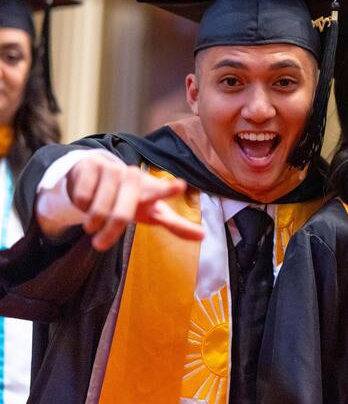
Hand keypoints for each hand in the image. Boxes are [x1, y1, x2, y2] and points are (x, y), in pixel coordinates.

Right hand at [64, 154, 203, 250]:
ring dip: (92, 222)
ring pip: (97, 209)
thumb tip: (204, 236)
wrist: (99, 176)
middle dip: (109, 233)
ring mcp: (111, 170)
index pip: (161, 191)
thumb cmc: (133, 199)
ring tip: (95, 220)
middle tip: (101, 244)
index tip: (179, 185)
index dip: (169, 189)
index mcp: (152, 189)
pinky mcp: (90, 166)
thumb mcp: (154, 212)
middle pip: (121, 215)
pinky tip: (87, 198)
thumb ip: (176, 225)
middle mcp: (133, 177)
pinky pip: (81, 199)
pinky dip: (81, 207)